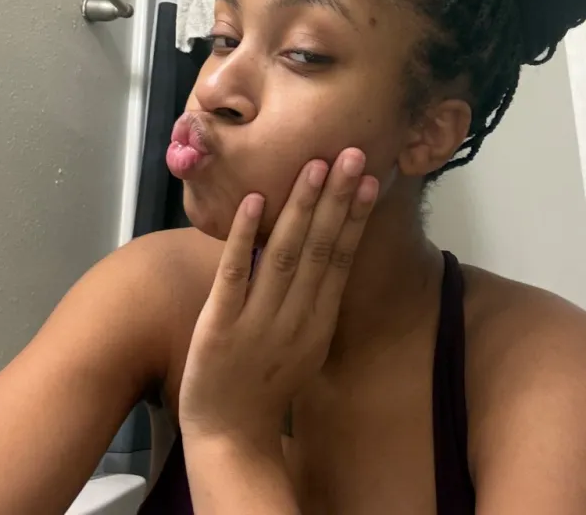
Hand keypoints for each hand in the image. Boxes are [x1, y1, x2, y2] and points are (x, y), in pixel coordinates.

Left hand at [178, 148, 378, 451]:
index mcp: (319, 321)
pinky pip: (234, 275)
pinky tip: (254, 201)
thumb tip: (326, 249)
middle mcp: (296, 318)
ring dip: (300, 208)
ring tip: (314, 166)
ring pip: (284, 255)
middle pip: (320, 249)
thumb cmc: (267, 383)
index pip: (341, 259)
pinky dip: (244, 236)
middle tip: (353, 154)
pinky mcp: (220, 325)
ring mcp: (258, 321)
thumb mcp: (305, 344)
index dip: (356, 216)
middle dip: (337, 198)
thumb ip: (315, 298)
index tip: (370, 178)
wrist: (230, 436)